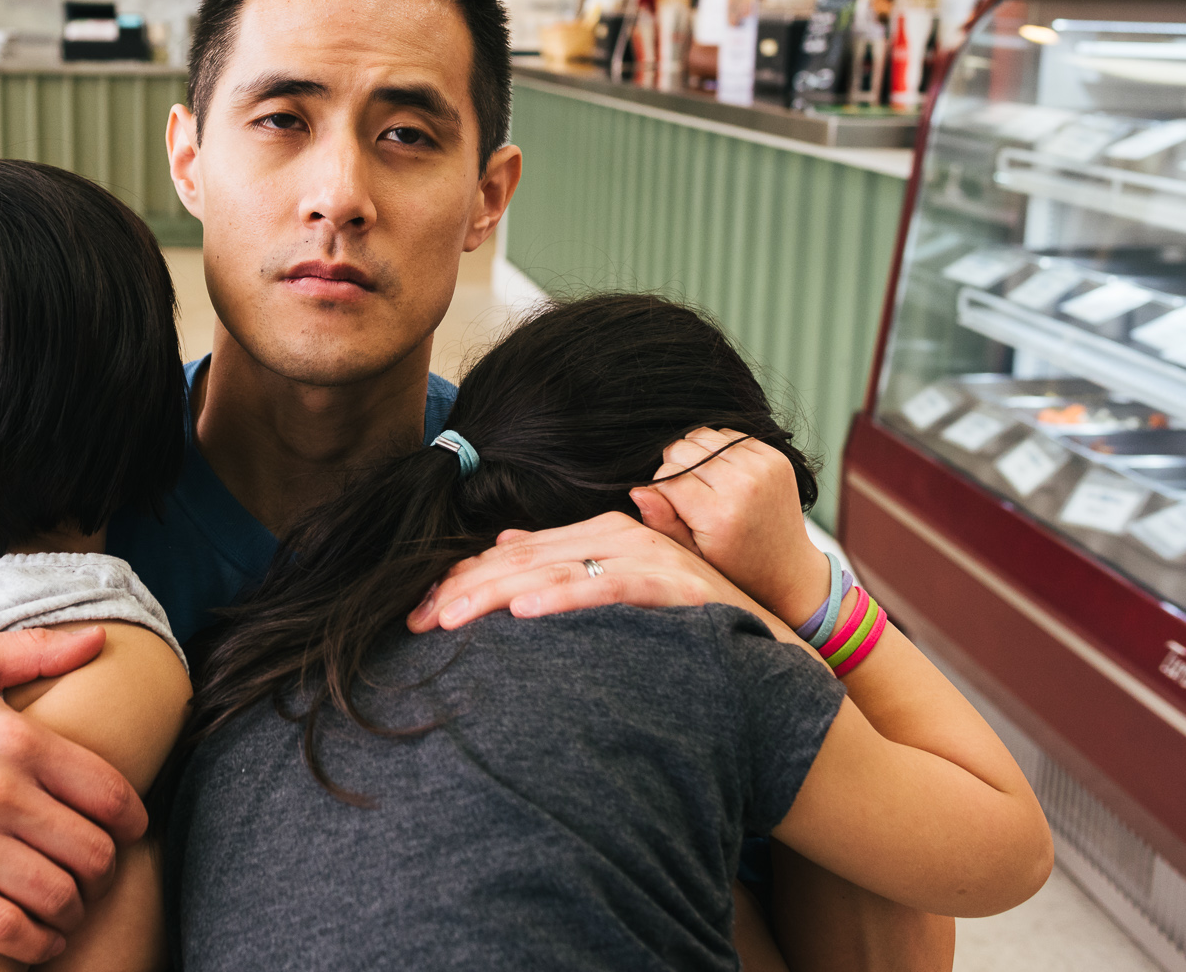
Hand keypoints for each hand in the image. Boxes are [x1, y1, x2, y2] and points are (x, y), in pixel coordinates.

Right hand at [0, 626, 146, 962]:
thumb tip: (99, 640)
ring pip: (56, 897)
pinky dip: (34, 942)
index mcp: (17, 736)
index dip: (132, 822)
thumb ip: (37, 650)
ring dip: (73, 911)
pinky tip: (36, 936)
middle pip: (93, 853)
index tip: (126, 832)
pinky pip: (4, 929)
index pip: (111, 794)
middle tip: (94, 874)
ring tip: (67, 907)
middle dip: (105, 870)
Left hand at [408, 513, 756, 631]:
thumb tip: (506, 548)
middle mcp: (618, 535)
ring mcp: (646, 556)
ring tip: (451, 615)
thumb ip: (567, 566)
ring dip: (497, 593)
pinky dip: (565, 597)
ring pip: (554, 571)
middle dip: (464, 590)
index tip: (417, 612)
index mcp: (598, 533)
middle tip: (414, 622)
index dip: (462, 580)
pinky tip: (526, 610)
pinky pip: (608, 588)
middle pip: (523, 560)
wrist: (771, 652)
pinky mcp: (672, 584)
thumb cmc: (687, 623)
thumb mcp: (620, 588)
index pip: (514, 555)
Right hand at [630, 428, 826, 628]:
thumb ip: (663, 521)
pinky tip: (728, 476)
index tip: (676, 508)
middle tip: (692, 496)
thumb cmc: (734, 567)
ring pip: (704, 436)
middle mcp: (744, 486)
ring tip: (709, 485)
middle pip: (683, 449)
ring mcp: (763, 468)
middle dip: (677, 468)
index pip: (667, 475)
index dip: (663, 489)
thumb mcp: (692, 555)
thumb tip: (639, 489)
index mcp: (719, 516)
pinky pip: (730, 435)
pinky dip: (721, 450)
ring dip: (698, 455)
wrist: (786, 569)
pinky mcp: (775, 458)